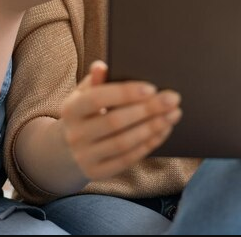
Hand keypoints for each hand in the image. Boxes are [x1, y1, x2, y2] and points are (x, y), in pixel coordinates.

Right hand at [60, 61, 181, 179]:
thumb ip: (96, 80)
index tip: (152, 88)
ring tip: (173, 114)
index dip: (125, 93)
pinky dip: (148, 144)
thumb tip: (101, 66)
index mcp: (70, 109)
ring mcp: (84, 156)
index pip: (97, 99)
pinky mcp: (96, 172)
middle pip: (114, 122)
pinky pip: (127, 159)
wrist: (67, 150)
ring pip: (123, 143)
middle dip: (147, 110)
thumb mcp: (84, 95)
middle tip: (173, 99)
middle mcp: (75, 134)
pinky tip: (164, 130)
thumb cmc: (85, 114)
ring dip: (152, 128)